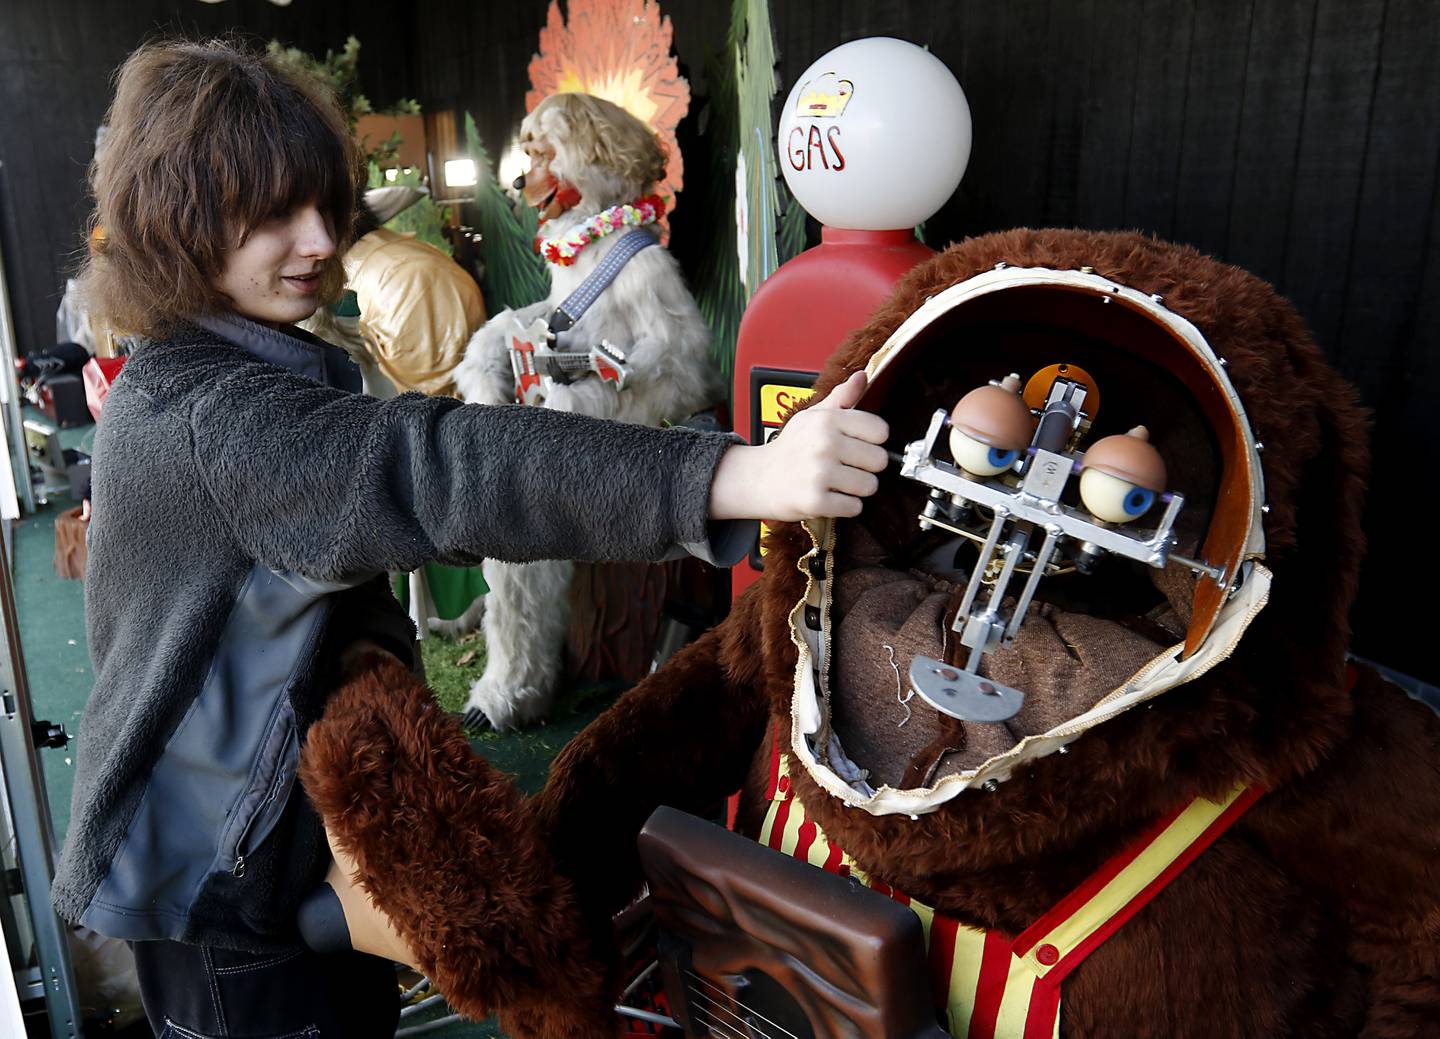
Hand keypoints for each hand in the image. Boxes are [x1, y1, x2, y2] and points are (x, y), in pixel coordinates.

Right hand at [710, 370, 889, 521]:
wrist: (759, 478)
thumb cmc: (792, 447)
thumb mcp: (813, 416)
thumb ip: (842, 397)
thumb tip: (862, 375)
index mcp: (827, 420)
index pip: (880, 431)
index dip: (872, 441)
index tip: (858, 445)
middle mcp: (824, 444)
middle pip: (879, 461)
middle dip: (866, 468)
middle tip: (845, 467)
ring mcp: (819, 473)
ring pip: (869, 486)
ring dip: (856, 489)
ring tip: (836, 482)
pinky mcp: (815, 501)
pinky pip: (854, 508)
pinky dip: (845, 507)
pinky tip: (829, 497)